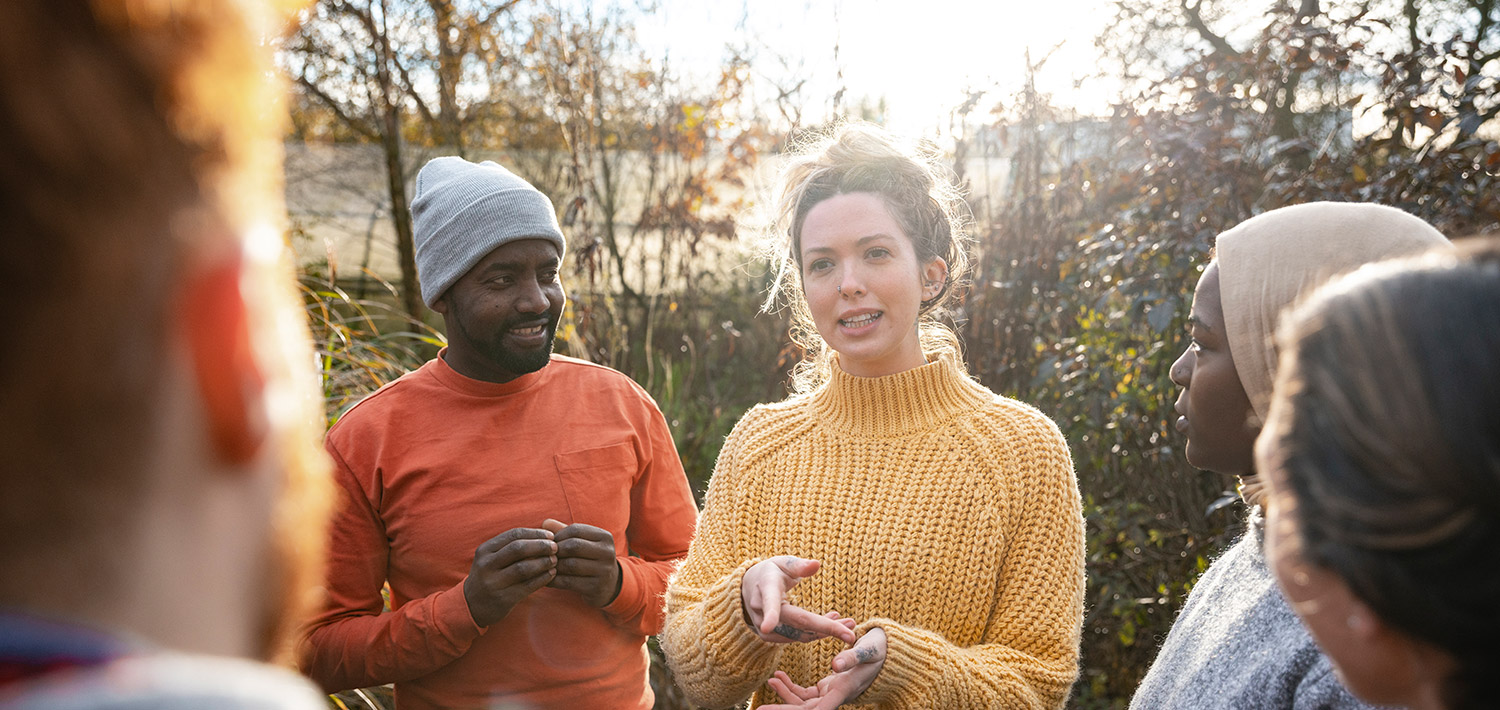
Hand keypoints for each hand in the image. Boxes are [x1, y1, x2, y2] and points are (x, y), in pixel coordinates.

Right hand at [464, 528, 556, 626]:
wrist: (472, 605)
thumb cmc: (491, 575)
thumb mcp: (493, 557)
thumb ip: (512, 546)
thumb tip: (544, 533)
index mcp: (485, 549)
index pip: (514, 535)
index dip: (535, 533)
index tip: (551, 535)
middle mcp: (486, 565)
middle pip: (518, 549)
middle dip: (540, 546)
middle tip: (555, 547)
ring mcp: (493, 582)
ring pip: (523, 568)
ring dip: (542, 562)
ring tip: (555, 560)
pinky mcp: (502, 599)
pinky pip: (527, 586)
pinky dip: (542, 579)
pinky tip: (551, 574)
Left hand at [542, 518, 621, 607]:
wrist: (608, 585)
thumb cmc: (589, 558)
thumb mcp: (582, 542)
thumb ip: (564, 531)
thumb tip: (545, 522)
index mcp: (605, 537)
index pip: (576, 530)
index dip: (558, 535)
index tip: (549, 542)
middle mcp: (608, 552)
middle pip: (574, 546)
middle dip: (556, 550)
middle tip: (544, 555)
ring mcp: (604, 570)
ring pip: (571, 565)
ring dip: (554, 566)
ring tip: (544, 566)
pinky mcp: (597, 587)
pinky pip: (569, 582)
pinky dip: (554, 580)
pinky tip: (547, 580)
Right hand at [741, 556, 856, 644]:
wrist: (750, 587)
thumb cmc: (771, 572)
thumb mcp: (783, 563)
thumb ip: (799, 565)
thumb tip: (816, 564)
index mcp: (766, 588)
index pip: (769, 602)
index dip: (770, 614)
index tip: (767, 626)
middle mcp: (762, 610)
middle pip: (795, 623)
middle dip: (824, 629)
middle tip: (850, 634)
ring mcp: (763, 626)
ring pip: (799, 634)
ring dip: (825, 632)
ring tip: (848, 624)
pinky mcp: (769, 637)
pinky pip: (796, 638)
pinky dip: (816, 634)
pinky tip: (833, 625)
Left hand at [762, 628, 887, 708]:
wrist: (888, 652)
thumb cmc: (881, 650)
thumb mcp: (869, 649)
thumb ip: (853, 656)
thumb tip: (835, 665)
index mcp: (843, 690)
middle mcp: (836, 696)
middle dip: (783, 709)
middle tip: (760, 709)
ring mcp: (831, 692)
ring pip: (803, 702)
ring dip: (785, 693)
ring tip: (771, 679)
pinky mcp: (828, 687)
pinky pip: (805, 693)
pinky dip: (790, 686)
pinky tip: (778, 676)